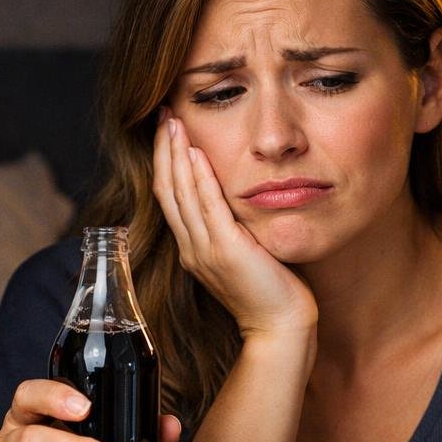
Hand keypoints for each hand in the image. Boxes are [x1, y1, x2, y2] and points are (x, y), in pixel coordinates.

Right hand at [151, 108, 317, 337]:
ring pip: (179, 194)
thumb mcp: (245, 252)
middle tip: (161, 115)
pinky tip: (194, 152)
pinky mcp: (225, 250)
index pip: (169, 197)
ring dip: (174, 154)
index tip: (165, 130)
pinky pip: (206, 206)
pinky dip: (198, 177)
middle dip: (162, 149)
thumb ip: (234, 227)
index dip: (163, 162)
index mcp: (193, 249)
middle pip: (166, 190)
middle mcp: (192, 248)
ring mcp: (205, 250)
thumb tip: (238, 197)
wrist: (280, 327)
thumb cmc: (271, 292)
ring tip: (172, 122)